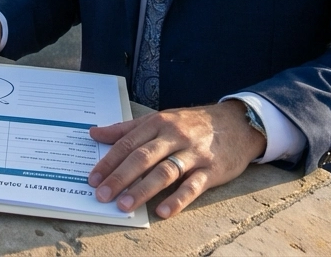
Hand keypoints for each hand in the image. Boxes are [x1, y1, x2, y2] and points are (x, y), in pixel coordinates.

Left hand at [87, 100, 265, 218]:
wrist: (238, 123)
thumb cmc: (192, 123)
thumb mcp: (160, 119)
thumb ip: (127, 128)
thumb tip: (94, 133)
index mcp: (158, 123)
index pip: (127, 143)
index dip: (108, 162)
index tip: (92, 179)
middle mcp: (174, 137)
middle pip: (142, 157)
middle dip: (119, 177)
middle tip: (102, 194)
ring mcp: (193, 153)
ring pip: (164, 172)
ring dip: (142, 190)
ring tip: (124, 205)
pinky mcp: (212, 170)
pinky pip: (192, 186)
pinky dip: (177, 200)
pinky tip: (162, 211)